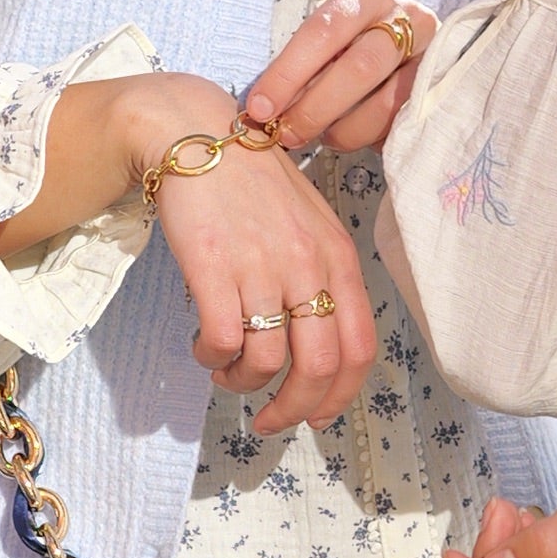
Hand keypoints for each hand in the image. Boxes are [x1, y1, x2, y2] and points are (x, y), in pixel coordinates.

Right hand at [131, 98, 382, 440]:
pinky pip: (221, 340)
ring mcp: (262, 267)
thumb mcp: (308, 225)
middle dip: (293, 408)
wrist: (197, 135)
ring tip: (226, 369)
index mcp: (339, 259)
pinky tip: (204, 346)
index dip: (340, 395)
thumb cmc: (253, 184)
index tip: (316, 417)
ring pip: (265, 361)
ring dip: (242, 381)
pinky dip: (211, 357)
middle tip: (268, 421)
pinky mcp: (214, 268)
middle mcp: (308, 266)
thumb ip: (320, 279)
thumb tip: (316, 348)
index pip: (359, 348)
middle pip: (318, 367)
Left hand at [241, 0, 435, 159]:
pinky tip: (352, 135)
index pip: (323, 32)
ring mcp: (431, 54)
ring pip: (385, 101)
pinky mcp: (442, 91)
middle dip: (315, 107)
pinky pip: (402, 123)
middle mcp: (406, 17)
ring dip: (343, 129)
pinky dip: (369, 136)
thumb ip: (304, 70)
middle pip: (359, 67)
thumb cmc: (355, 47)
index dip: (288, 73)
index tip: (260, 108)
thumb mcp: (330, 45)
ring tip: (322, 138)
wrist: (415, 52)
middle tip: (287, 134)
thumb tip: (264, 112)